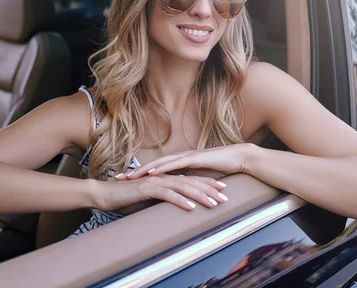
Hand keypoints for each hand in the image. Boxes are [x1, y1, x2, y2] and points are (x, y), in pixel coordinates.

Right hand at [93, 174, 227, 211]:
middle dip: (209, 189)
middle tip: (225, 197)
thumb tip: (175, 208)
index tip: (222, 191)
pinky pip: (167, 194)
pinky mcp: (146, 188)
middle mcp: (162, 177)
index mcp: (164, 179)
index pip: (190, 180)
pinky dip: (180, 200)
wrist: (104, 194)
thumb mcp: (148, 200)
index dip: (207, 184)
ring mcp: (155, 181)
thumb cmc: (125, 198)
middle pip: (191, 182)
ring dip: (200, 195)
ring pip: (183, 187)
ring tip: (214, 203)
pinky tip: (191, 207)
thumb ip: (162, 200)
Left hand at [118, 144, 251, 180]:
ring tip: (129, 177)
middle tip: (118, 179)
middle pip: (152, 165)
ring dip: (144, 170)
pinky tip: (151, 173)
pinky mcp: (194, 159)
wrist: (238, 158)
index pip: (156, 170)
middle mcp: (179, 158)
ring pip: (160, 163)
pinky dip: (162, 168)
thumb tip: (179, 199)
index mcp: (179, 164)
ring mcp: (186, 157)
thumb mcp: (200, 182)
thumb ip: (188, 187)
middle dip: (135, 172)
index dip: (140, 175)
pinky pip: (175, 164)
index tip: (125, 182)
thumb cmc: (221, 171)